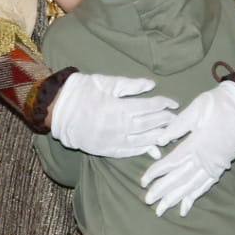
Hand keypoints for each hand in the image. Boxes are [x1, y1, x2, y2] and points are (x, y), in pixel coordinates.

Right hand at [48, 73, 179, 158]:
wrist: (57, 110)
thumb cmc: (81, 91)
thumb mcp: (106, 82)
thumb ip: (130, 85)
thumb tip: (152, 85)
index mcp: (119, 108)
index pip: (149, 107)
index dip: (164, 104)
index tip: (174, 103)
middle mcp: (118, 126)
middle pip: (149, 124)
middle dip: (165, 121)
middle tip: (177, 119)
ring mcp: (112, 140)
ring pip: (142, 140)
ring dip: (158, 137)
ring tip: (171, 134)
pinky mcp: (106, 149)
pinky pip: (129, 152)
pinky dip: (142, 150)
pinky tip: (153, 149)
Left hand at [139, 81, 234, 216]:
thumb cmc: (219, 104)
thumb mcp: (196, 109)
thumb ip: (178, 126)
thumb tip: (160, 140)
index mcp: (196, 143)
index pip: (171, 162)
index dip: (156, 173)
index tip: (143, 181)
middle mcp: (204, 158)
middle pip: (179, 178)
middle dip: (162, 191)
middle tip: (148, 201)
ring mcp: (214, 164)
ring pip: (191, 185)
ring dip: (176, 198)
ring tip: (162, 209)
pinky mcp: (222, 165)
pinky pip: (207, 184)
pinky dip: (195, 195)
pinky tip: (186, 205)